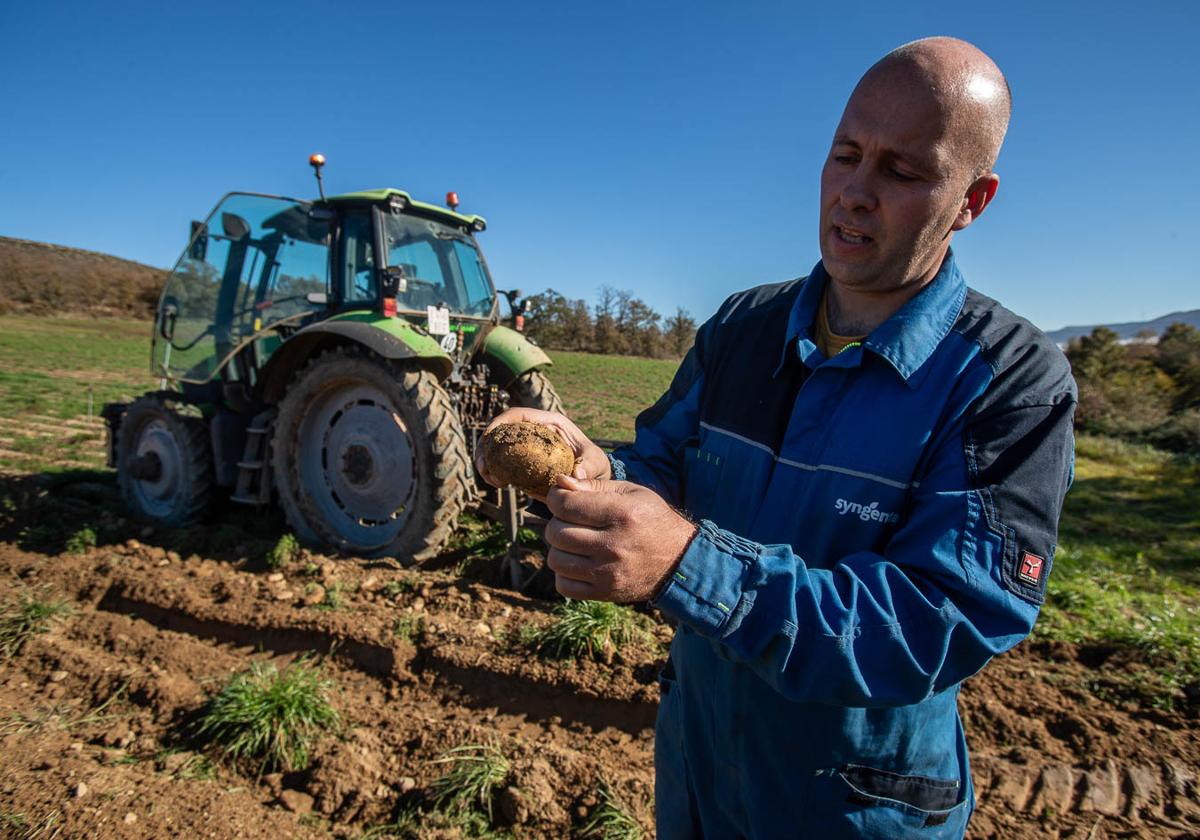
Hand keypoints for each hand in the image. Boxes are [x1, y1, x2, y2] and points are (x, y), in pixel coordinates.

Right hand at [475, 408, 610, 493]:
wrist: (595, 478)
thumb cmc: (596, 464)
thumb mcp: (596, 462)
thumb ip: (588, 466)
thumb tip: (574, 477)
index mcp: (550, 422)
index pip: (518, 414)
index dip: (500, 422)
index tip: (489, 437)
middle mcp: (535, 431)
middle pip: (501, 430)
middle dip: (485, 445)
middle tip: (482, 467)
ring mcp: (527, 446)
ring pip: (497, 447)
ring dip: (486, 460)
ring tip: (489, 478)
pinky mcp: (523, 462)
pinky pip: (502, 463)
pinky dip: (494, 471)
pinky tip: (497, 483)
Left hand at [544, 475, 697, 602]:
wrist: (678, 560)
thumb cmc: (651, 518)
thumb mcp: (631, 492)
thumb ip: (595, 485)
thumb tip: (560, 483)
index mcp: (621, 514)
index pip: (566, 505)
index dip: (556, 498)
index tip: (560, 498)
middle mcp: (614, 545)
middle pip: (557, 533)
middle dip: (556, 522)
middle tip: (568, 520)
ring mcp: (608, 573)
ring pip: (556, 560)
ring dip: (558, 548)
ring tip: (573, 541)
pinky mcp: (605, 592)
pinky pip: (564, 584)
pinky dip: (564, 573)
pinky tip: (577, 562)